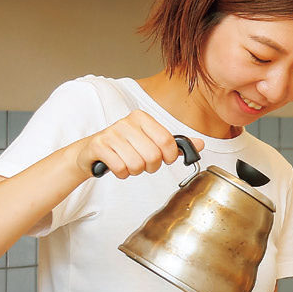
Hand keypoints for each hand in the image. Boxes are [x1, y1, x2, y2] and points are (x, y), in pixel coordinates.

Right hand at [78, 110, 200, 178]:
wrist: (92, 151)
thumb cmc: (125, 146)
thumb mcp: (150, 141)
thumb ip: (174, 144)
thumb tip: (200, 144)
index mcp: (142, 118)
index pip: (166, 141)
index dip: (169, 156)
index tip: (165, 159)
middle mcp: (127, 122)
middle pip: (153, 155)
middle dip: (150, 167)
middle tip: (143, 164)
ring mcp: (111, 133)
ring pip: (136, 164)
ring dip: (134, 171)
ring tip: (129, 164)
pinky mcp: (99, 145)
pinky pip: (120, 168)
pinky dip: (121, 173)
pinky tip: (117, 166)